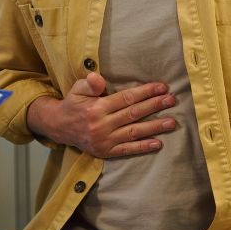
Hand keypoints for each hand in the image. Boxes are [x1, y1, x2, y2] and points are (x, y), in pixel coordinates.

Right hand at [26, 72, 175, 156]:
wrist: (59, 127)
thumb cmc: (73, 105)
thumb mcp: (77, 89)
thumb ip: (89, 84)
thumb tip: (97, 78)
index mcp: (96, 108)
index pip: (126, 98)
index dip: (145, 92)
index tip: (162, 87)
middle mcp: (101, 125)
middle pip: (133, 114)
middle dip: (154, 106)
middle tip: (172, 100)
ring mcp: (104, 140)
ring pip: (134, 132)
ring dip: (154, 127)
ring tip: (171, 122)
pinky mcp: (106, 151)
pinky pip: (127, 150)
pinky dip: (143, 147)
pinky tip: (158, 143)